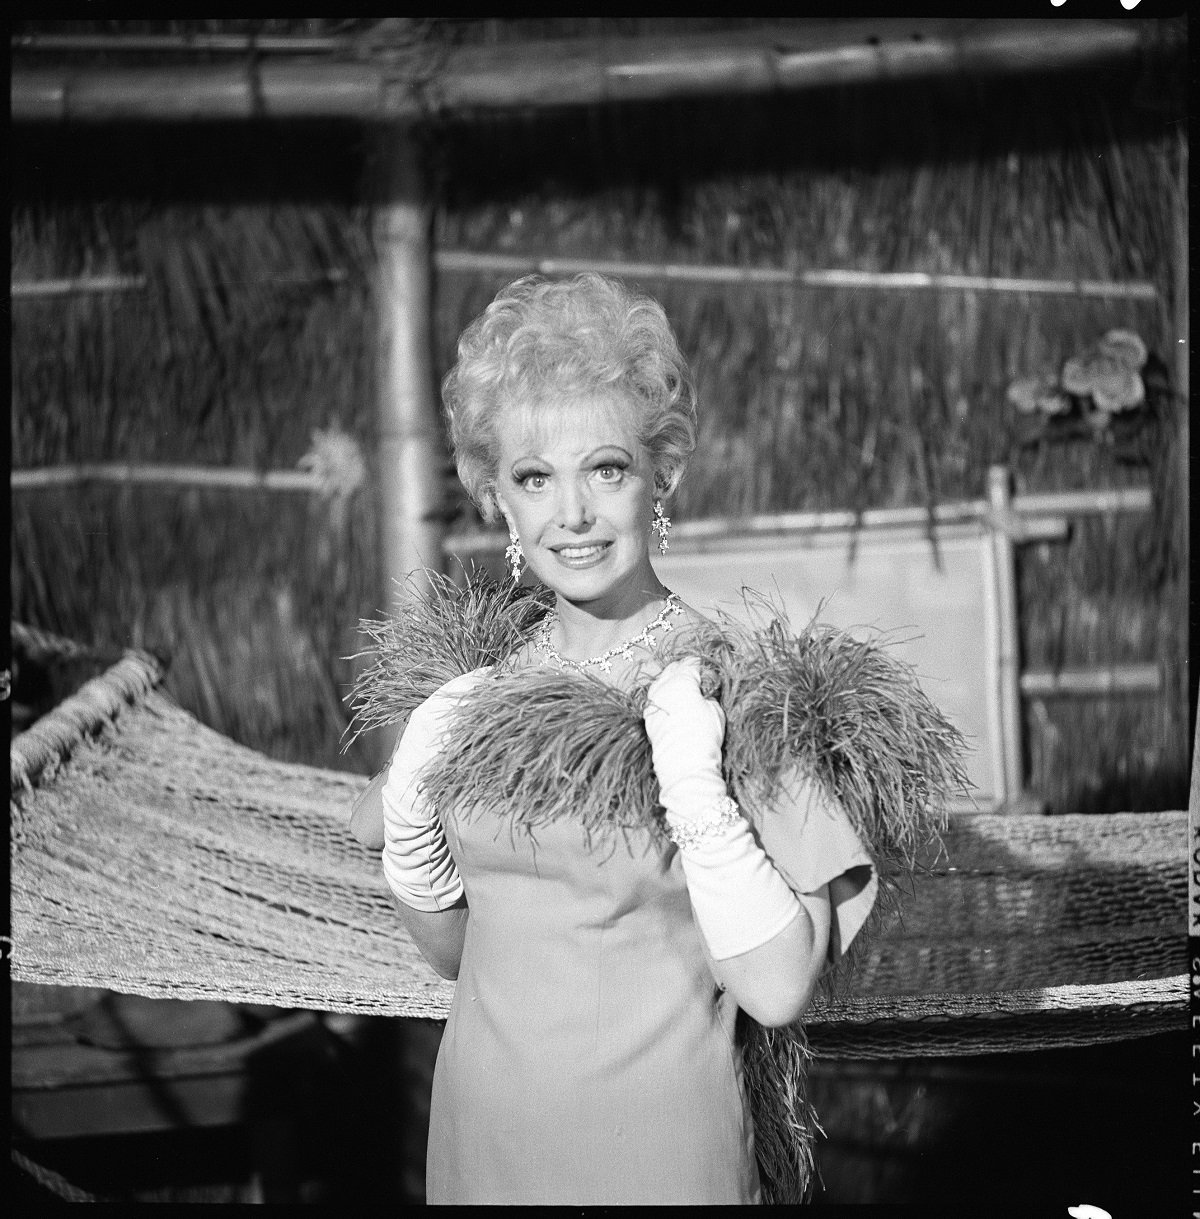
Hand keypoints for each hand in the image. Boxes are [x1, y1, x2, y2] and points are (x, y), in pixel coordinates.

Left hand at [643, 658, 726, 817]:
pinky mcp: (648, 715)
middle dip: (685, 669)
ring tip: (684, 686)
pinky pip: (655, 696)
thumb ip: (709, 693)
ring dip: (672, 679)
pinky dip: (664, 693)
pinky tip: (672, 700)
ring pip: (661, 680)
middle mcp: (663, 686)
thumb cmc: (704, 734)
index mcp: (681, 680)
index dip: (702, 664)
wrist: (683, 763)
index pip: (692, 663)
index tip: (709, 668)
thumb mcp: (715, 709)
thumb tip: (704, 689)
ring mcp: (653, 701)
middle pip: (673, 668)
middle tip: (698, 676)